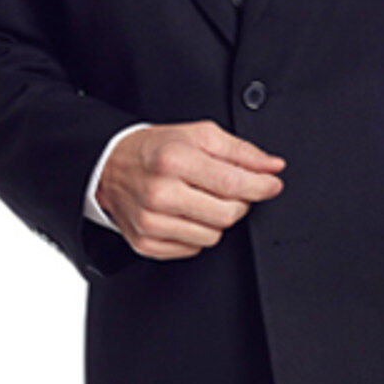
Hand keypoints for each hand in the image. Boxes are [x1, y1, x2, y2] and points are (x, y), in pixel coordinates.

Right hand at [96, 120, 285, 260]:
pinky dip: (198, 232)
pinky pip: (193, 248)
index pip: (233, 184)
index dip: (261, 186)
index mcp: (174, 160)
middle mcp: (160, 193)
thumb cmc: (156, 149)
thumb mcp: (199, 135)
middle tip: (231, 189)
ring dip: (218, 219)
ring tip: (203, 199)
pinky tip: (186, 213)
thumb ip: (241, 151)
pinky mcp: (146, 243)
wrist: (110, 166)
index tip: (272, 184)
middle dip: (240, 203)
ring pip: (213, 236)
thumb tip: (273, 166)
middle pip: (227, 215)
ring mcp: (151, 222)